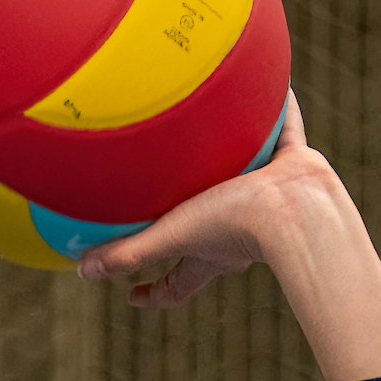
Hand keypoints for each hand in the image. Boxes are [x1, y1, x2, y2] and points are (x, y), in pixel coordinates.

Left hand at [75, 93, 329, 307]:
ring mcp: (266, 195)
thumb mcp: (173, 235)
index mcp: (210, 253)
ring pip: (244, 183)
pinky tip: (274, 84)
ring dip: (232, 168)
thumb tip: (83, 272)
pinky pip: (283, 130)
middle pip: (210, 238)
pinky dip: (280, 111)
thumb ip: (129, 253)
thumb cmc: (235, 222)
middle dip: (191, 232)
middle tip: (169, 217)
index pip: (178, 284)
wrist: (296, 206)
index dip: (156, 293)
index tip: (133, 296)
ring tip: (215, 144)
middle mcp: (239, 230)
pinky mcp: (292, 162)